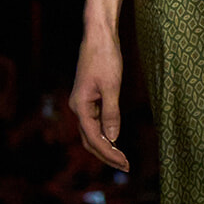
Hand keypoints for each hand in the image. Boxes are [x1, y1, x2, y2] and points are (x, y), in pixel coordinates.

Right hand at [70, 29, 129, 171]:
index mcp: (80, 106)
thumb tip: (112, 138)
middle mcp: (78, 107)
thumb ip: (111, 114)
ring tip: (121, 159)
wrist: (98, 36)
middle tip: (126, 166)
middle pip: (89, 140)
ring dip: (105, 147)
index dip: (109, 154)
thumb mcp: (112, 86)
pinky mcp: (88, 97)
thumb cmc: (105, 58)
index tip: (125, 164)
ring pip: (91, 132)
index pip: (94, 139)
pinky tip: (115, 140)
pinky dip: (104, 134)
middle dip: (106, 155)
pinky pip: (94, 122)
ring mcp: (82, 102)